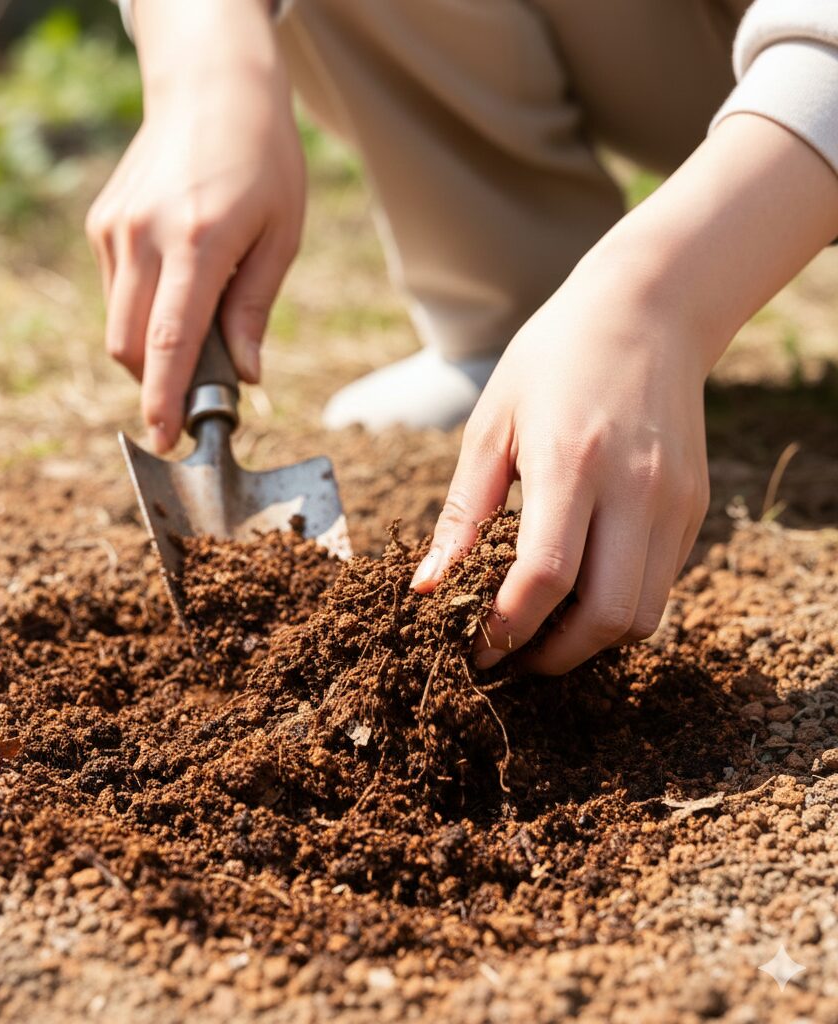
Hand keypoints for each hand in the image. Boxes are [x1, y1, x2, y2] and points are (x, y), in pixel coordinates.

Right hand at [86, 0, 304, 451]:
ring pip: (118, 326)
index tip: (164, 440)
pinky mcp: (102, 223)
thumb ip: (255, 309)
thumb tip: (245, 376)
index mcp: (197, 241)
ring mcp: (114, 228)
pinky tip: (176, 286)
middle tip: (199, 389)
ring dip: (150, 351)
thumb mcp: (281, 235)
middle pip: (131, 346)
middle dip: (158, 384)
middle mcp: (144, 236)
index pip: (170, 342)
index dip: (164, 400)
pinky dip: (142, 314)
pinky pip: (116, 293)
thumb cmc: (264, 161)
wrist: (212, 87)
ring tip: (196, 328)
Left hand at [412, 261, 709, 673]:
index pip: (545, 577)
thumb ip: (462, 512)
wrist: (647, 310)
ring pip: (643, 615)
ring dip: (590, 641)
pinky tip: (580, 590)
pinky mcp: (694, 506)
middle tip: (510, 655)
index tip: (476, 647)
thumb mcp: (490, 424)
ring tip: (544, 629)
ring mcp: (674, 501)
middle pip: (606, 616)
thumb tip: (429, 586)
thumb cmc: (551, 361)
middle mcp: (635, 488)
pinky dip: (618, 607)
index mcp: (572, 463)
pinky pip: (660, 584)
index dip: (506, 627)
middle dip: (553, 655)